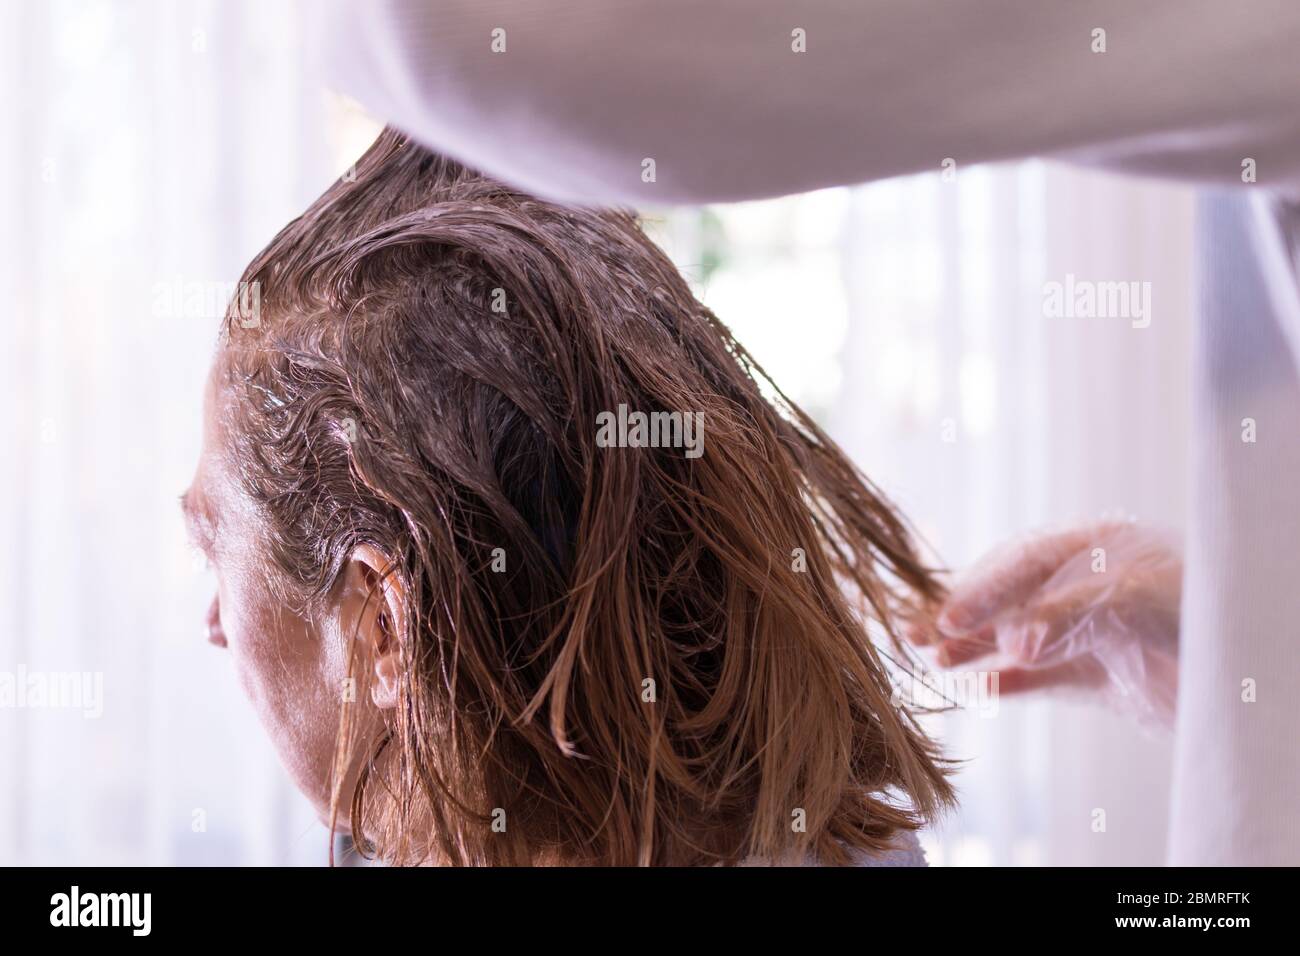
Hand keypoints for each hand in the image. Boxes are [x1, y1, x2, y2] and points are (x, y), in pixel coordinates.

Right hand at [911, 522, 1181, 727]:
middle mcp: (1087, 585)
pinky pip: (1044, 678)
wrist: (1257, 675)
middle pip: (1011, 596)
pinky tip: (981, 689)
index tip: (947, 617)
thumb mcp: (1136, 602)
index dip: (982, 589)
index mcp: (1098, 546)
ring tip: (932, 661)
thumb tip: (1013, 646)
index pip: (1023, 562)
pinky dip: (1011, 682)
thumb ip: (1070, 617)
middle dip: (965, 616)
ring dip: (976, 649)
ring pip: (1018, 637)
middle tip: (917, 634)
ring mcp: (1092, 630)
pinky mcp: (1101, 675)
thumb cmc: (1207, 613)